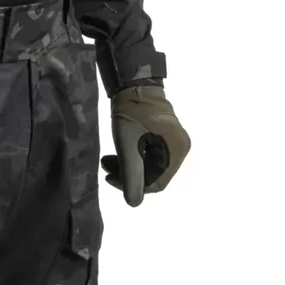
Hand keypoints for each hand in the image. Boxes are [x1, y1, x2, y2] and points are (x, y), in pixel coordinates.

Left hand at [101, 86, 191, 206]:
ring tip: (106, 160)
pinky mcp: (163, 135)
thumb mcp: (128, 146)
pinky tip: (116, 154)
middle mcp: (179, 148)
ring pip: (148, 165)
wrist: (133, 81)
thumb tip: (133, 204)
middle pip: (152, 174)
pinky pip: (148, 155)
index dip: (133, 186)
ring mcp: (172, 141)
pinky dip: (132, 157)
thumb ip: (131, 176)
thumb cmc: (132, 112)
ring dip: (127, 166)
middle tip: (106, 167)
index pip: (156, 183)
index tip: (111, 178)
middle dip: (127, 175)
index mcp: (176, 150)